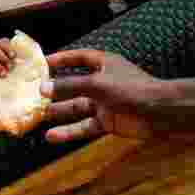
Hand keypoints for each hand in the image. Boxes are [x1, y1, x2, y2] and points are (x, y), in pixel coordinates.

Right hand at [39, 49, 162, 142]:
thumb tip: (43, 88)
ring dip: (58, 112)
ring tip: (37, 116)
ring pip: (75, 107)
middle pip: (73, 85)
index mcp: (104, 64)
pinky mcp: (107, 122)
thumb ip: (70, 86)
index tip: (41, 63)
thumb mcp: (97, 84)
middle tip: (32, 95)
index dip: (61, 59)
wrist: (162, 113)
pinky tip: (51, 136)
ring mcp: (104, 103)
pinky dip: (69, 132)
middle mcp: (102, 82)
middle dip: (55, 90)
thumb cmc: (132, 89)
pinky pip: (83, 126)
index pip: (78, 58)